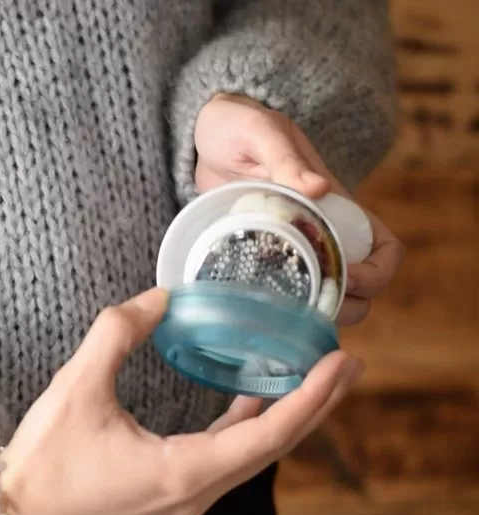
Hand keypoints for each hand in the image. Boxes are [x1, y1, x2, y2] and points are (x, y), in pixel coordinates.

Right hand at [0, 288, 363, 514]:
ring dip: (284, 418)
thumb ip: (118, 332)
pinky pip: (225, 461)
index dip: (309, 398)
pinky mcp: (170, 493)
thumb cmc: (45, 458)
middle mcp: (194, 493)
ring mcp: (184, 498)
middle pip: (274, 450)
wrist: (13, 509)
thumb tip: (159, 297)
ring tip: (310, 378)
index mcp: (181, 473)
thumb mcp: (77, 385)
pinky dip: (248, 430)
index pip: (268, 437)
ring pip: (253, 458)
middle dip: (314, 405)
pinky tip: (250, 401)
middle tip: (345, 364)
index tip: (340, 362)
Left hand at [194, 93, 403, 325]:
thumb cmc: (239, 127)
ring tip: (282, 315)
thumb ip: (285, 158)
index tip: (343, 276)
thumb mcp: (261, 133)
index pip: (384, 249)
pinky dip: (280, 310)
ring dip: (314, 314)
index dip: (375, 272)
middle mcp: (322, 234)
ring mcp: (292, 250)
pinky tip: (256, 313)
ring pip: (322, 299)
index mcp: (335, 206)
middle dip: (344, 304)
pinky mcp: (262, 260)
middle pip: (358, 288)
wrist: (203, 137)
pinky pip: (285, 295)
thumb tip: (319, 188)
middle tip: (306, 307)